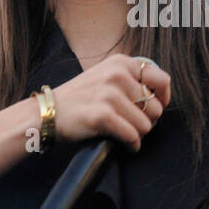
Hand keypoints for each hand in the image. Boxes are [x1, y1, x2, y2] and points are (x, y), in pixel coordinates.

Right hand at [51, 54, 171, 151]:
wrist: (46, 113)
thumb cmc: (78, 100)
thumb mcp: (104, 76)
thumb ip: (130, 79)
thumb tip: (159, 99)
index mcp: (121, 62)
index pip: (161, 80)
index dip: (162, 99)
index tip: (153, 110)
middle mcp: (117, 74)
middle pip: (155, 107)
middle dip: (147, 121)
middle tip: (132, 126)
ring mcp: (109, 94)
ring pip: (146, 124)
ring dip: (138, 135)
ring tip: (125, 134)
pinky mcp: (102, 114)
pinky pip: (132, 136)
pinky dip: (132, 145)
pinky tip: (126, 146)